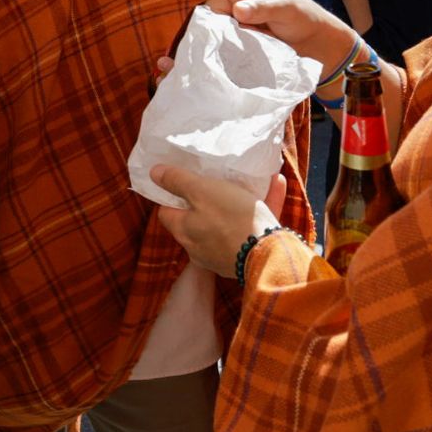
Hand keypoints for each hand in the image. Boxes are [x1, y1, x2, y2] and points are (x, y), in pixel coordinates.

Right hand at [148, 0, 351, 66]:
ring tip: (211, 58)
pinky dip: (205, 55)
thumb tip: (237, 10)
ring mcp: (232, 22)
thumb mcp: (288, 7)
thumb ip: (264, 7)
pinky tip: (185, 68)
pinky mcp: (234, 41)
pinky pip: (214, 45)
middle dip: (206, 26)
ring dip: (207, 44)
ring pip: (208, 31)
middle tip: (233, 40)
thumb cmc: (304, 16)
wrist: (316, 46)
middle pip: (205, 10)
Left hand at [152, 167, 287, 278]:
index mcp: (184, 231)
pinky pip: (252, 228)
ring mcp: (224, 256)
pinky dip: (263, 208)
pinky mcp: (248, 257)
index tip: (184, 181)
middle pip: (197, 219)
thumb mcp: (201, 191)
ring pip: (230, 222)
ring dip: (241, 201)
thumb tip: (153, 173)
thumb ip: (177, 181)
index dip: (172, 196)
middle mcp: (199, 248)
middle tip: (218, 181)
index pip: (167, 213)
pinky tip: (277, 185)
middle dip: (209, 200)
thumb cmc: (231, 218)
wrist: (269, 256)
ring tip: (256, 180)